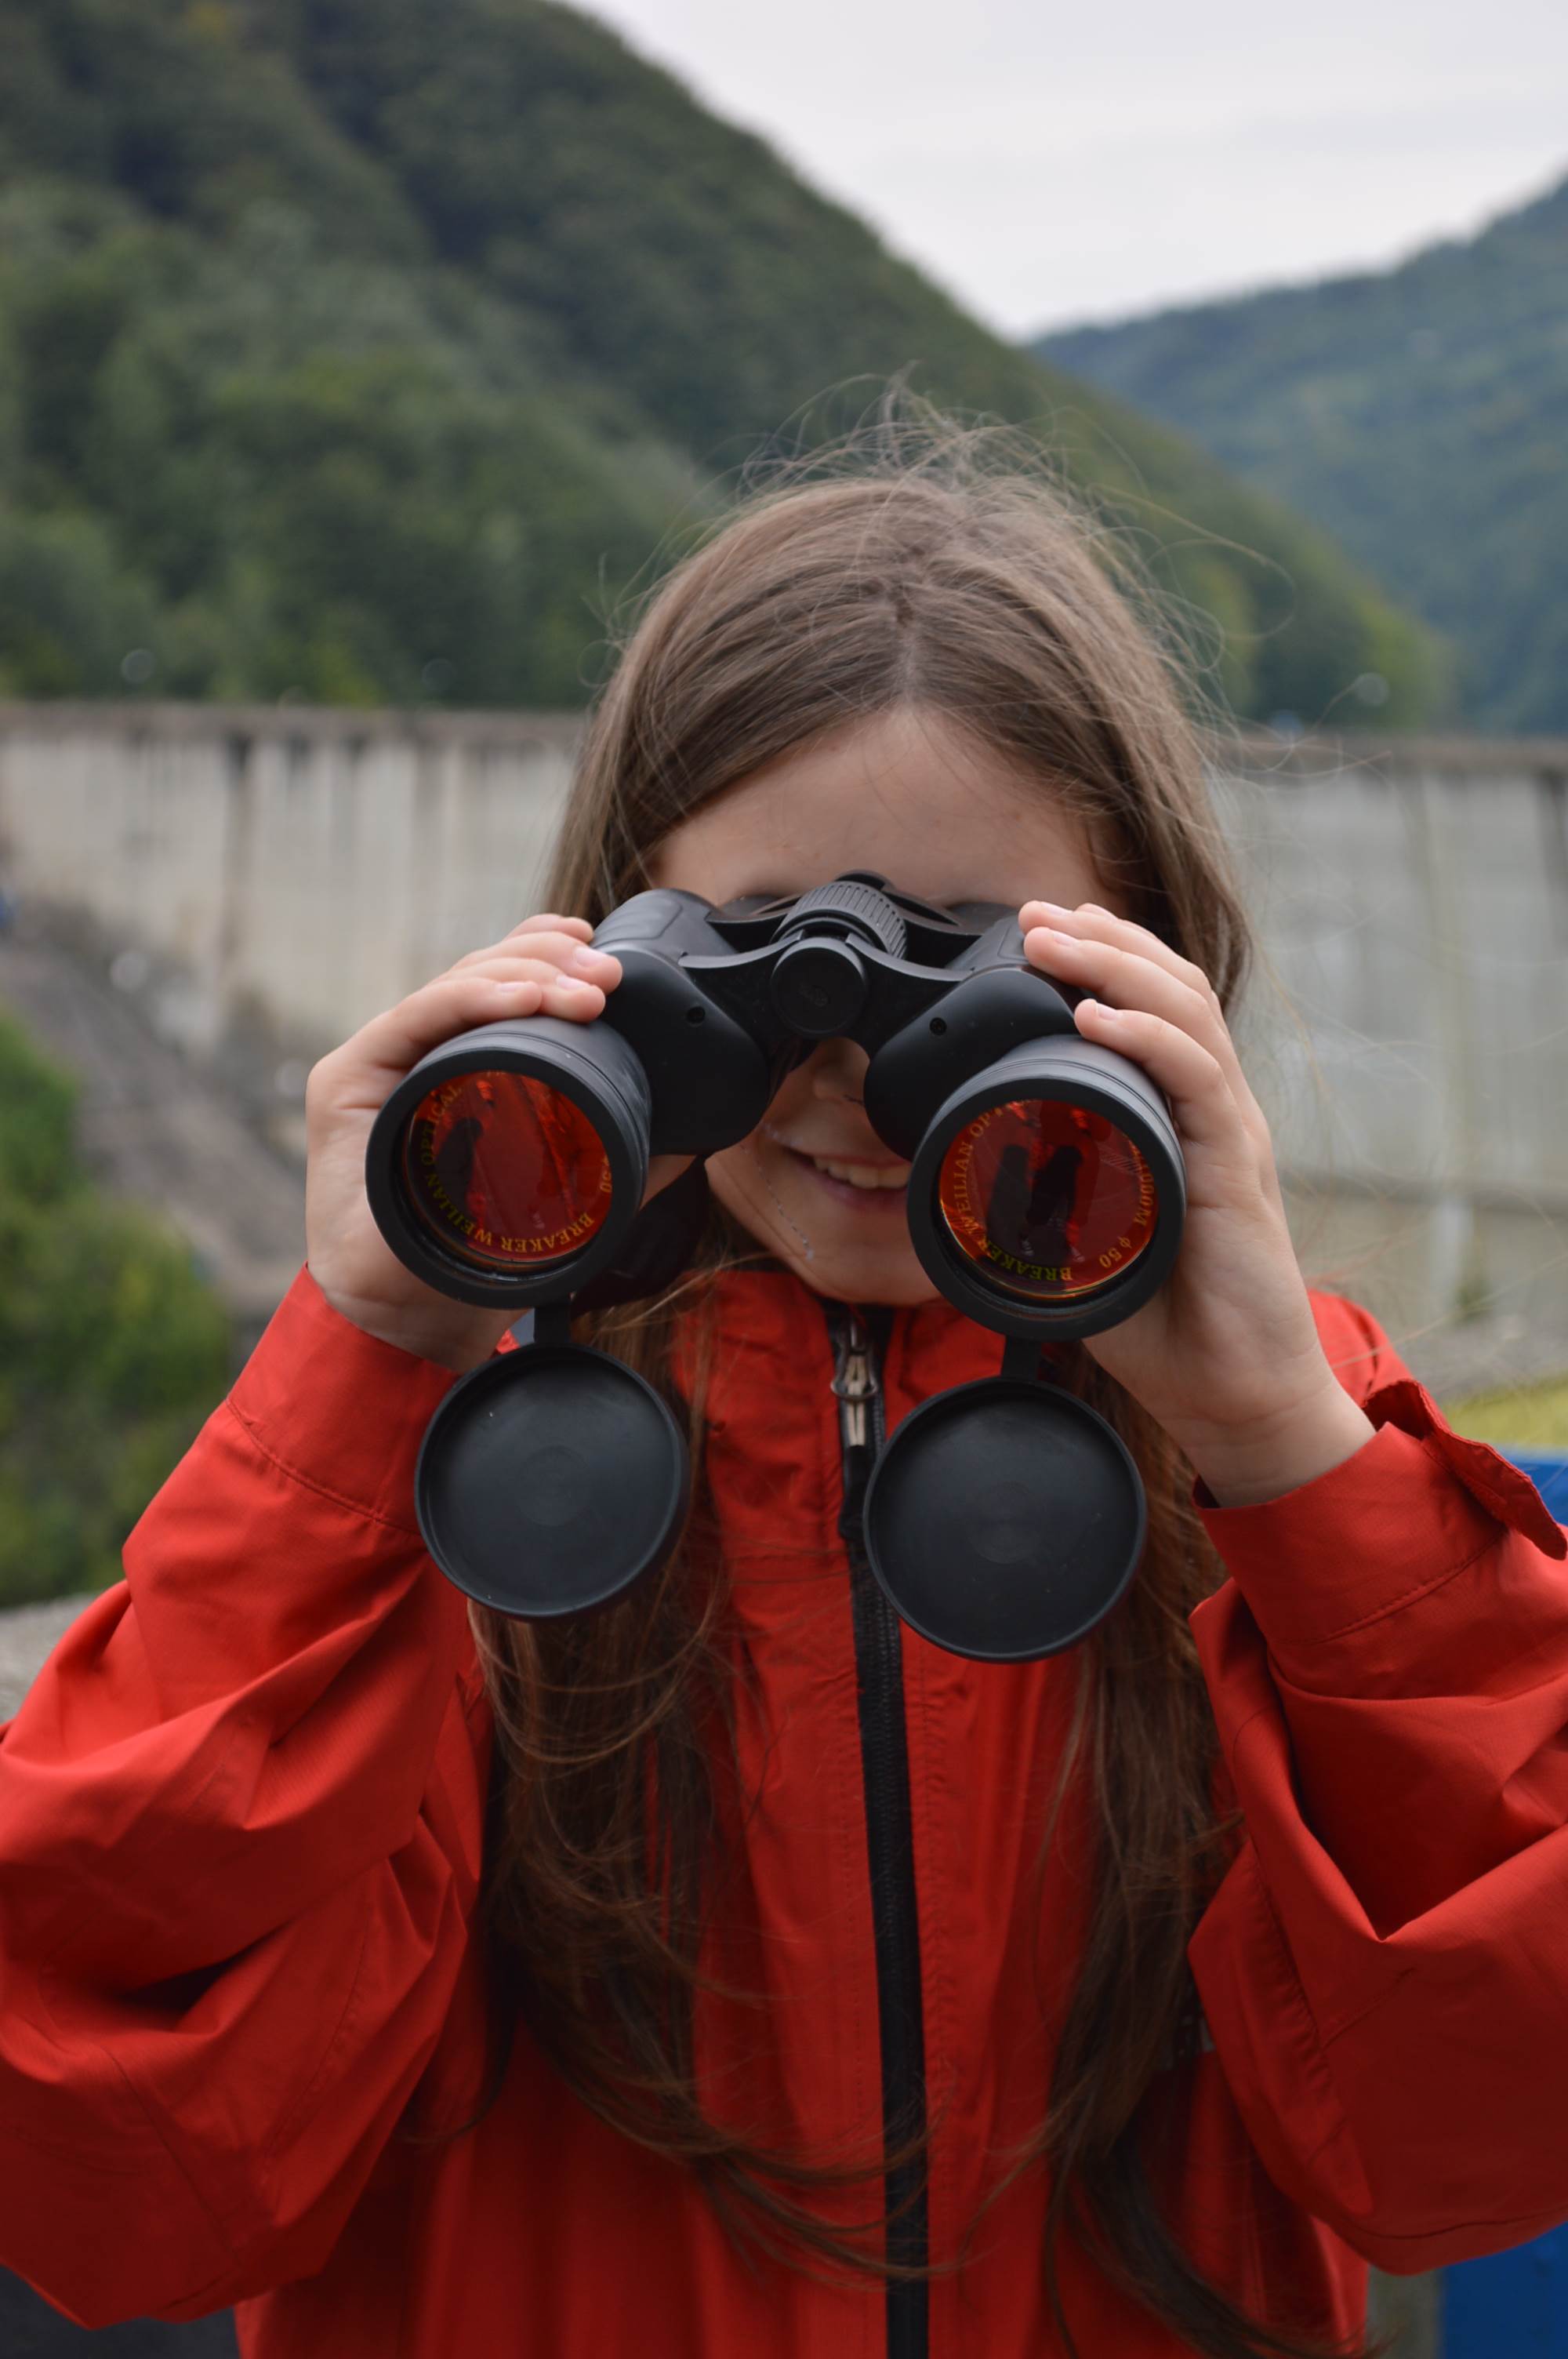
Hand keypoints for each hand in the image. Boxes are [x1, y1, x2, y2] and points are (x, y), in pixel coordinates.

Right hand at [305, 914, 688, 1371]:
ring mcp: (380, 1063)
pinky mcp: (346, 1080)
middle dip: (550, 961)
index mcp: (462, 1067)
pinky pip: (416, 1019)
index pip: (504, 988)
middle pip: (483, 974)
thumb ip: (623, 1157)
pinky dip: (473, 1000)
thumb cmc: (482, 1257)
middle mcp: (417, 1055)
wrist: (416, 1317)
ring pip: (455, 985)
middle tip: (608, 975)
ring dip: (526, 974)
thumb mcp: (573, 1193)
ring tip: (585, 988)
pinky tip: (524, 999)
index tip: (604, 956)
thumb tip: (697, 1132)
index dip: (549, 956)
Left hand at [1019, 900, 1373, 1505]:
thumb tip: (965, 1180)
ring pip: (1184, 1015)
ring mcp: (1228, 1132)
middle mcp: (1210, 1110)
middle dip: (1100, 938)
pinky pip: (1195, 1082)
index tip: (1037, 930)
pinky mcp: (1235, 1169)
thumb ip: (1045, 1200)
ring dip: (1114, 967)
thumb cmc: (1165, 1323)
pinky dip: (1144, 1040)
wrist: (1234, 1394)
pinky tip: (1096, 1017)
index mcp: (1179, 1117)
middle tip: (1032, 914)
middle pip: (1169, 989)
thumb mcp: (1084, 1244)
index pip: (1151, 1007)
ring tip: (1054, 939)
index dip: (1101, 957)